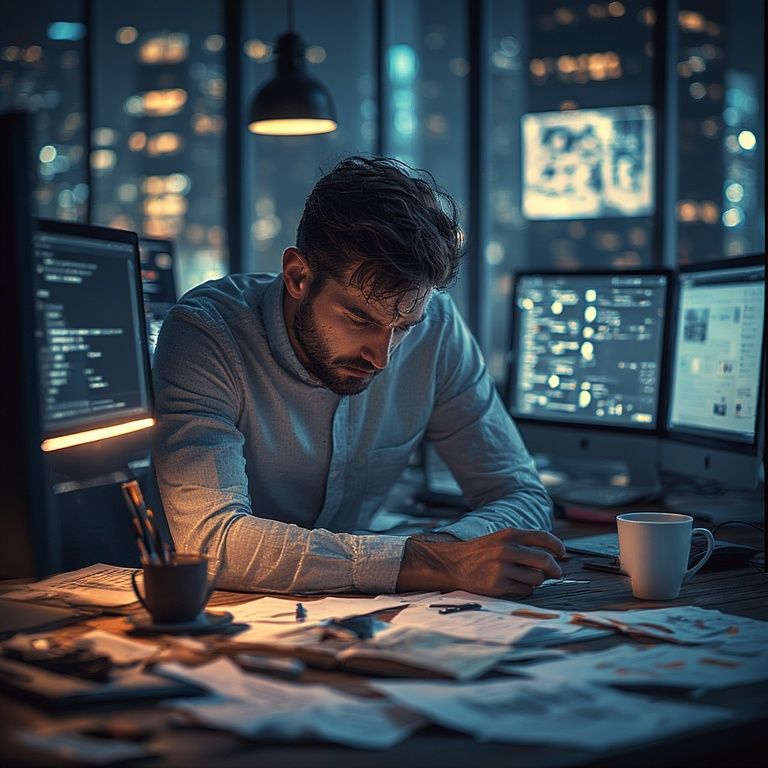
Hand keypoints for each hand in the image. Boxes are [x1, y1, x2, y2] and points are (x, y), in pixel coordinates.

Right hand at [396, 528, 566, 596]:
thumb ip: (523, 544)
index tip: (563, 554)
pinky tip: (514, 585)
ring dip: (537, 581)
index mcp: (509, 535)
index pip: (543, 537)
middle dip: (554, 569)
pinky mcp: (498, 585)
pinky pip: (524, 591)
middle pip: (545, 561)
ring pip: (536, 579)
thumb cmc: (480, 552)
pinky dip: (524, 590)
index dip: (557, 546)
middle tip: (556, 573)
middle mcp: (506, 550)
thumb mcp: (500, 539)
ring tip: (526, 578)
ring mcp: (502, 568)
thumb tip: (553, 556)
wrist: (453, 563)